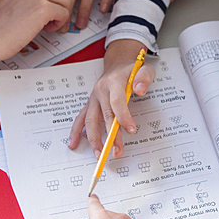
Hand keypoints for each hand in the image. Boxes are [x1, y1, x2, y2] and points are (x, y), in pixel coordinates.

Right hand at [69, 39, 154, 156]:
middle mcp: (100, 90)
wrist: (118, 64)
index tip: (131, 130)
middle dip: (111, 135)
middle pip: (105, 115)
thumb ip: (144, 78)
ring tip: (99, 154)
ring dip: (94, 138)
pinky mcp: (90, 105)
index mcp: (113, 82)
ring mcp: (93, 98)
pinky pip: (81, 119)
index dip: (123, 116)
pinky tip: (73, 143)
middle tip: (117, 151)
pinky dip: (76, 132)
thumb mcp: (144, 69)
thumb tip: (139, 90)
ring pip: (91, 120)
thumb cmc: (132, 69)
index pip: (117, 101)